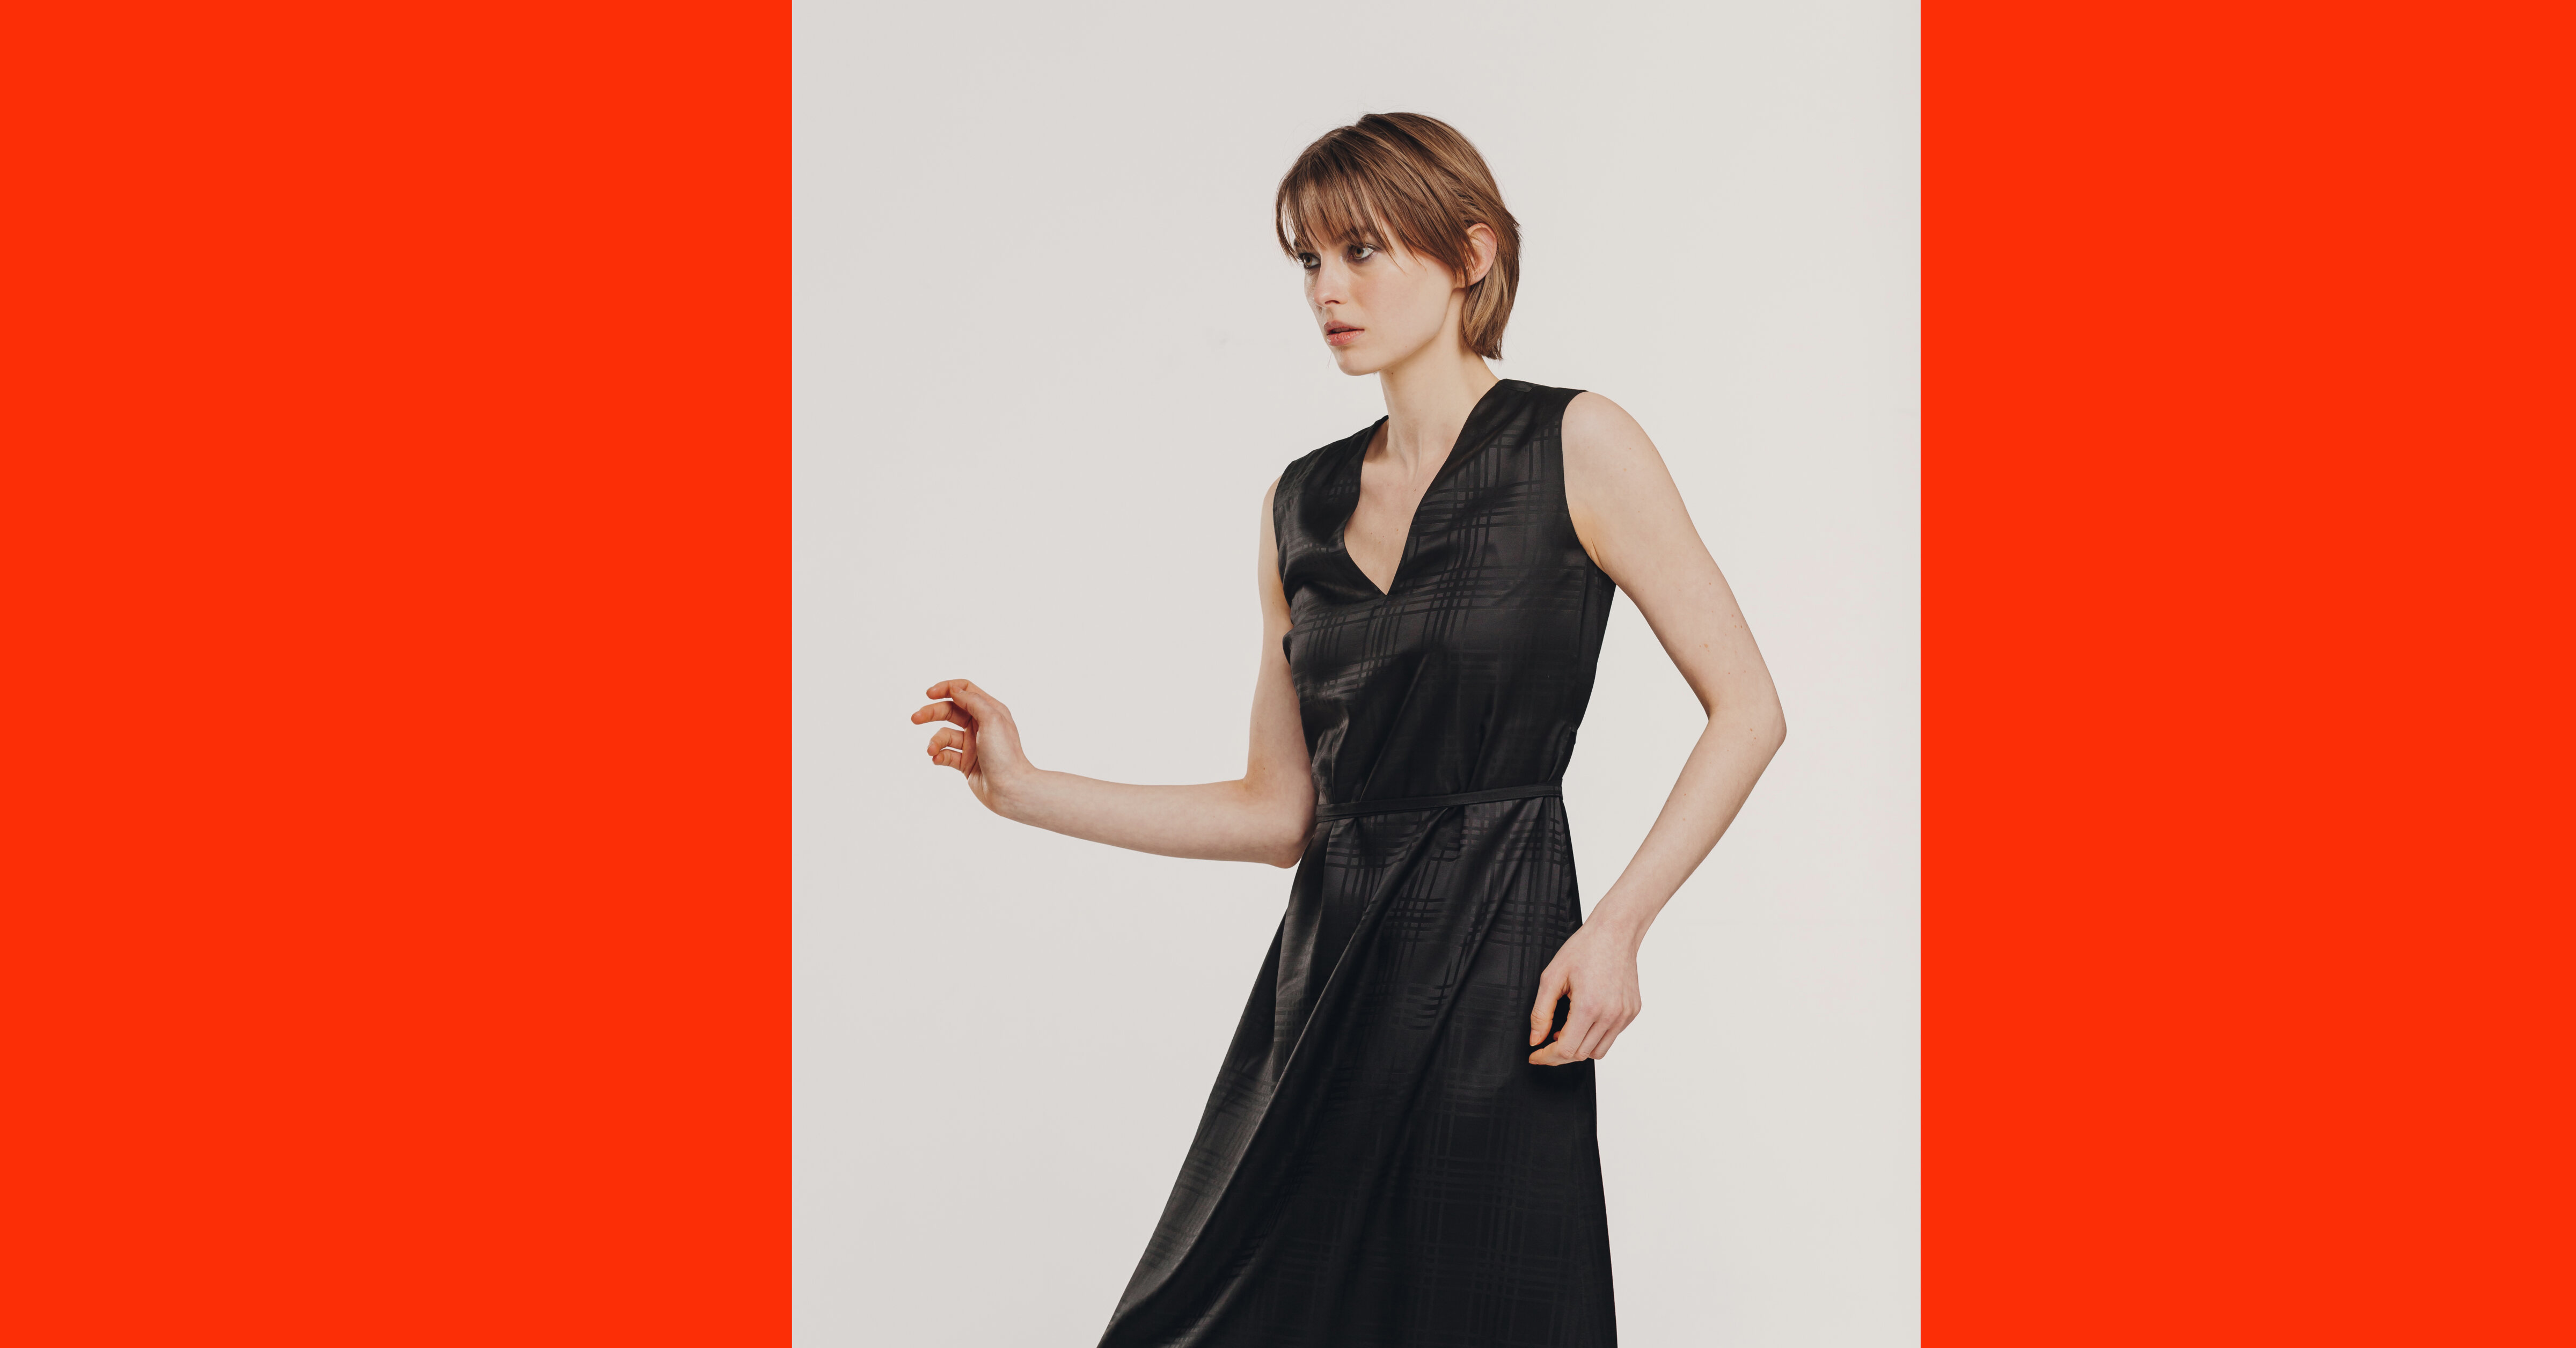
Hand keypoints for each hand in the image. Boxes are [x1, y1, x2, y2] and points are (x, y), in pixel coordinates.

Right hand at [912, 678, 1033, 811]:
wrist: (1011, 790)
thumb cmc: (1005, 754)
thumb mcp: (992, 720)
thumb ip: (972, 701)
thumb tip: (954, 690)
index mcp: (990, 711)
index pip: (964, 691)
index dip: (946, 689)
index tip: (929, 694)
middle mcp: (981, 725)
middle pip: (950, 710)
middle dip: (931, 713)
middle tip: (915, 718)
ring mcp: (973, 744)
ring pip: (945, 735)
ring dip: (935, 741)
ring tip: (931, 750)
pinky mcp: (966, 763)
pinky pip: (946, 754)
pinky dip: (939, 755)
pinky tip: (938, 759)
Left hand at [1528, 921, 1643, 1064]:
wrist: (1616, 932)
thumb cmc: (1584, 948)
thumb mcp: (1552, 976)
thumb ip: (1541, 1012)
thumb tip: (1535, 1039)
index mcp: (1589, 1007)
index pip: (1566, 1050)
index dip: (1546, 1056)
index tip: (1535, 1054)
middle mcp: (1611, 1015)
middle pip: (1581, 1055)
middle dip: (1559, 1053)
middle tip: (1546, 1042)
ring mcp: (1624, 1015)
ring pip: (1598, 1051)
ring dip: (1579, 1047)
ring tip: (1566, 1031)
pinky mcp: (1632, 1012)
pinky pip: (1611, 1036)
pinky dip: (1595, 1036)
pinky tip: (1584, 1020)